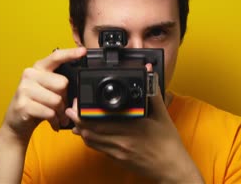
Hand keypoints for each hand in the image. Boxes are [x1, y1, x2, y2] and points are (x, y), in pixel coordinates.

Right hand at [1, 47, 86, 143]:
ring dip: (61, 113)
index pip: (56, 57)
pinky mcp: (23, 105)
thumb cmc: (36, 104)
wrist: (16, 122)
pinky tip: (54, 123)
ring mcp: (25, 89)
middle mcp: (30, 75)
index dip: (71, 54)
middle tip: (63, 108)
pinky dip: (55, 121)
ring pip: (57, 100)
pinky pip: (49, 112)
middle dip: (66, 99)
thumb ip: (59, 83)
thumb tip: (80, 86)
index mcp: (38, 68)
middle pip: (62, 83)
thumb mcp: (47, 89)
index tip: (83, 51)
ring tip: (59, 117)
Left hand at [65, 64, 203, 182]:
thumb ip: (152, 92)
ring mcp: (118, 152)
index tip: (78, 102)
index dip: (84, 111)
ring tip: (74, 120)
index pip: (100, 119)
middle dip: (76, 119)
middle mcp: (122, 140)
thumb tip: (149, 72)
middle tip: (69, 109)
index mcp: (132, 126)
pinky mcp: (118, 159)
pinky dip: (90, 140)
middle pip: (90, 130)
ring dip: (80, 130)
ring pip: (91, 141)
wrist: (171, 168)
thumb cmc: (168, 143)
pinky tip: (88, 133)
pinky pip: (98, 149)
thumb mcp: (162, 115)